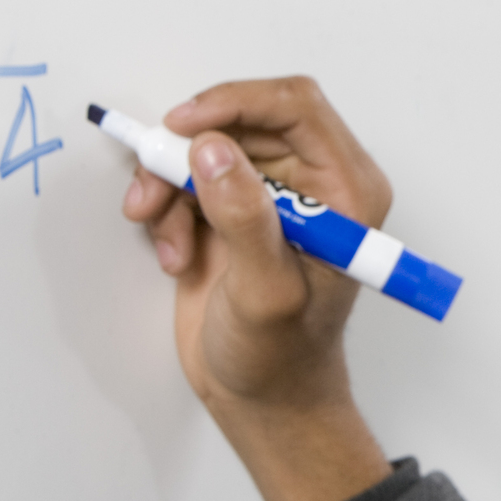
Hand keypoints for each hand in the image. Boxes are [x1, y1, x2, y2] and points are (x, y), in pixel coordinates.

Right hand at [123, 76, 394, 500]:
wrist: (262, 398)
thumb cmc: (281, 356)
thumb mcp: (264, 291)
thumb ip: (243, 217)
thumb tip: (213, 150)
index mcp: (347, 190)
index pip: (297, 106)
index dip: (237, 102)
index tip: (183, 126)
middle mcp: (316, 182)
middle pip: (244, 119)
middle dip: (189, 152)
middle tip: (153, 187)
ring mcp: (273, 193)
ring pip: (208, 147)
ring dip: (170, 185)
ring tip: (162, 238)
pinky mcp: (235, 208)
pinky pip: (190, 177)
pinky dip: (167, 207)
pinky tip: (172, 254)